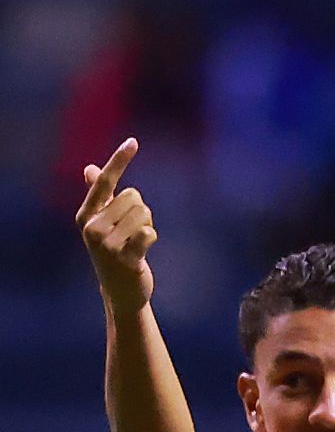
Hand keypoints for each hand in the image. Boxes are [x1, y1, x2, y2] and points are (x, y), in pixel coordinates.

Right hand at [76, 139, 156, 310]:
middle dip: (140, 211)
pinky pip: (149, 232)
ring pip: (144, 213)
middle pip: (134, 196)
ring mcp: (107, 244)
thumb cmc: (114, 251)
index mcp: (86, 215)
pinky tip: (141, 251)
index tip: (134, 141)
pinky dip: (151, 238)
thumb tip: (89, 168)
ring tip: (135, 242)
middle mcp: (92, 227)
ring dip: (146, 225)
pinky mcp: (126, 258)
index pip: (105, 181)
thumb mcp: (103, 222)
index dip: (120, 160)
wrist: (120, 290)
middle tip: (131, 232)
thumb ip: (99, 195)